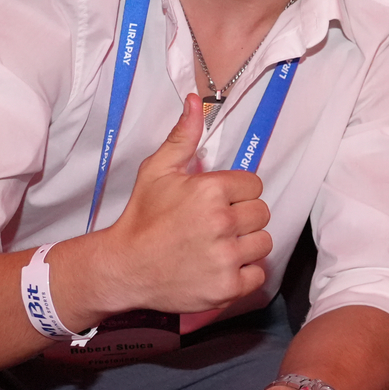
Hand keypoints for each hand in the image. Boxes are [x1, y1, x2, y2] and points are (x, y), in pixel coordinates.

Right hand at [94, 94, 271, 313]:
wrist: (124, 268)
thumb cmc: (142, 218)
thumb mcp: (157, 171)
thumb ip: (183, 136)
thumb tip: (196, 102)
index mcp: (211, 190)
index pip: (254, 185)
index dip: (236, 193)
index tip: (217, 203)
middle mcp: (222, 223)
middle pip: (262, 213)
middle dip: (243, 217)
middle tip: (216, 226)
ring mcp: (226, 258)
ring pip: (263, 243)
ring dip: (246, 245)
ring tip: (218, 246)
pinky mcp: (227, 288)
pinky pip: (258, 274)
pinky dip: (243, 273)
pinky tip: (219, 267)